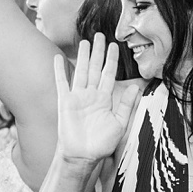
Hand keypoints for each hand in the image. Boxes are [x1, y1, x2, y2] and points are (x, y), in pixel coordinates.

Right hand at [53, 34, 135, 163]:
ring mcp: (77, 97)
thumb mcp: (119, 124)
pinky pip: (61, 83)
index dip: (111, 60)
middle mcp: (91, 95)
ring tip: (84, 41)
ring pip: (80, 71)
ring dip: (82, 56)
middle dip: (98, 52)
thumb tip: (135, 87)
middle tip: (100, 35)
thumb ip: (126, 105)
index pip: (109, 74)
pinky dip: (59, 70)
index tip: (115, 46)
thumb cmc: (101, 143)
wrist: (83, 156)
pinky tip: (57, 57)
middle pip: (95, 68)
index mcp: (105, 99)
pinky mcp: (64, 102)